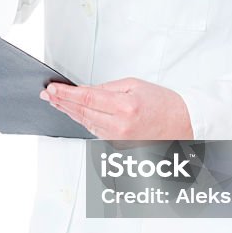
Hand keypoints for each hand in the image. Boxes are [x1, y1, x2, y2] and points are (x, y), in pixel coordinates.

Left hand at [40, 77, 193, 139]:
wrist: (183, 125)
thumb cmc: (164, 104)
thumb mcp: (134, 86)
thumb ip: (106, 88)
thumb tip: (84, 91)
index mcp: (125, 107)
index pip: (86, 99)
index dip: (66, 94)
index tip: (52, 89)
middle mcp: (119, 127)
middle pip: (82, 113)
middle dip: (62, 103)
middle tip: (47, 94)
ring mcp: (118, 140)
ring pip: (86, 124)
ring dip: (70, 112)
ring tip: (56, 101)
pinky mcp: (118, 147)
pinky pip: (95, 132)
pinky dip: (83, 121)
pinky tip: (75, 113)